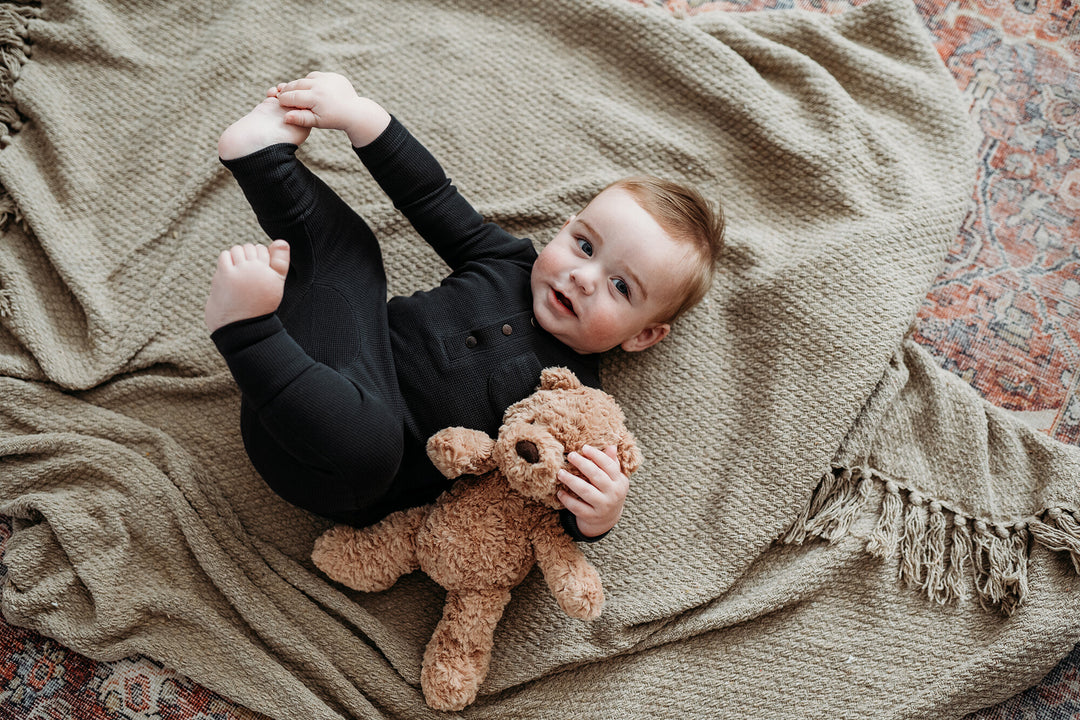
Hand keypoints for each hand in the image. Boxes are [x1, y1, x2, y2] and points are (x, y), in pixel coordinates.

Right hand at [271, 71, 390, 147]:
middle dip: (288, 89)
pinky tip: (308, 87)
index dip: (283, 99)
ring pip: (306, 78)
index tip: (278, 102)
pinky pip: (316, 76)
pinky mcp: (333, 75)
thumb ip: (300, 119)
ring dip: (299, 84)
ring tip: (294, 91)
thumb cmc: (334, 119)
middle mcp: (320, 85)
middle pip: (297, 84)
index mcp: (315, 98)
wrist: (355, 112)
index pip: (292, 96)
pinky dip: (310, 81)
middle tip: (281, 94)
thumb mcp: (317, 122)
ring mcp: (327, 78)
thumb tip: (285, 117)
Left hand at [557, 445, 628, 537]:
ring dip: (571, 480)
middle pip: (597, 476)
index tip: (584, 448)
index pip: (609, 465)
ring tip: (560, 473)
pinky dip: (567, 500)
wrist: (607, 520)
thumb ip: (612, 463)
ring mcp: (603, 507)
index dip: (597, 455)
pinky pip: (577, 507)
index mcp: (620, 482)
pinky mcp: (591, 516)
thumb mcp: (614, 479)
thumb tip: (611, 446)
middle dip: (582, 464)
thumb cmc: (608, 492)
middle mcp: (613, 494)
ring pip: (585, 491)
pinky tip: (560, 492)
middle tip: (570, 456)